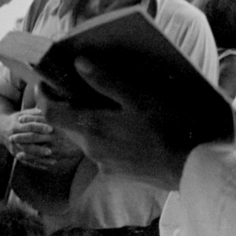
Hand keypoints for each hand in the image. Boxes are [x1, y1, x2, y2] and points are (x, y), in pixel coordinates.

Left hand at [41, 56, 187, 190]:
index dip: (43, 95)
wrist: (192, 167)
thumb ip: (106, 80)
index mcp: (92, 128)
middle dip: (67, 105)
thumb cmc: (169, 127)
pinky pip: (103, 149)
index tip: (45, 80)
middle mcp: (92, 149)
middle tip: (76, 85)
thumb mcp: (139, 97)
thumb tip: (79, 63)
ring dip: (88, 119)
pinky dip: (105, 133)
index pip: (50, 112)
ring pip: (86, 137)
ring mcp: (105, 163)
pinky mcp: (119, 172)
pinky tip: (125, 126)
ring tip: (105, 102)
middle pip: (67, 124)